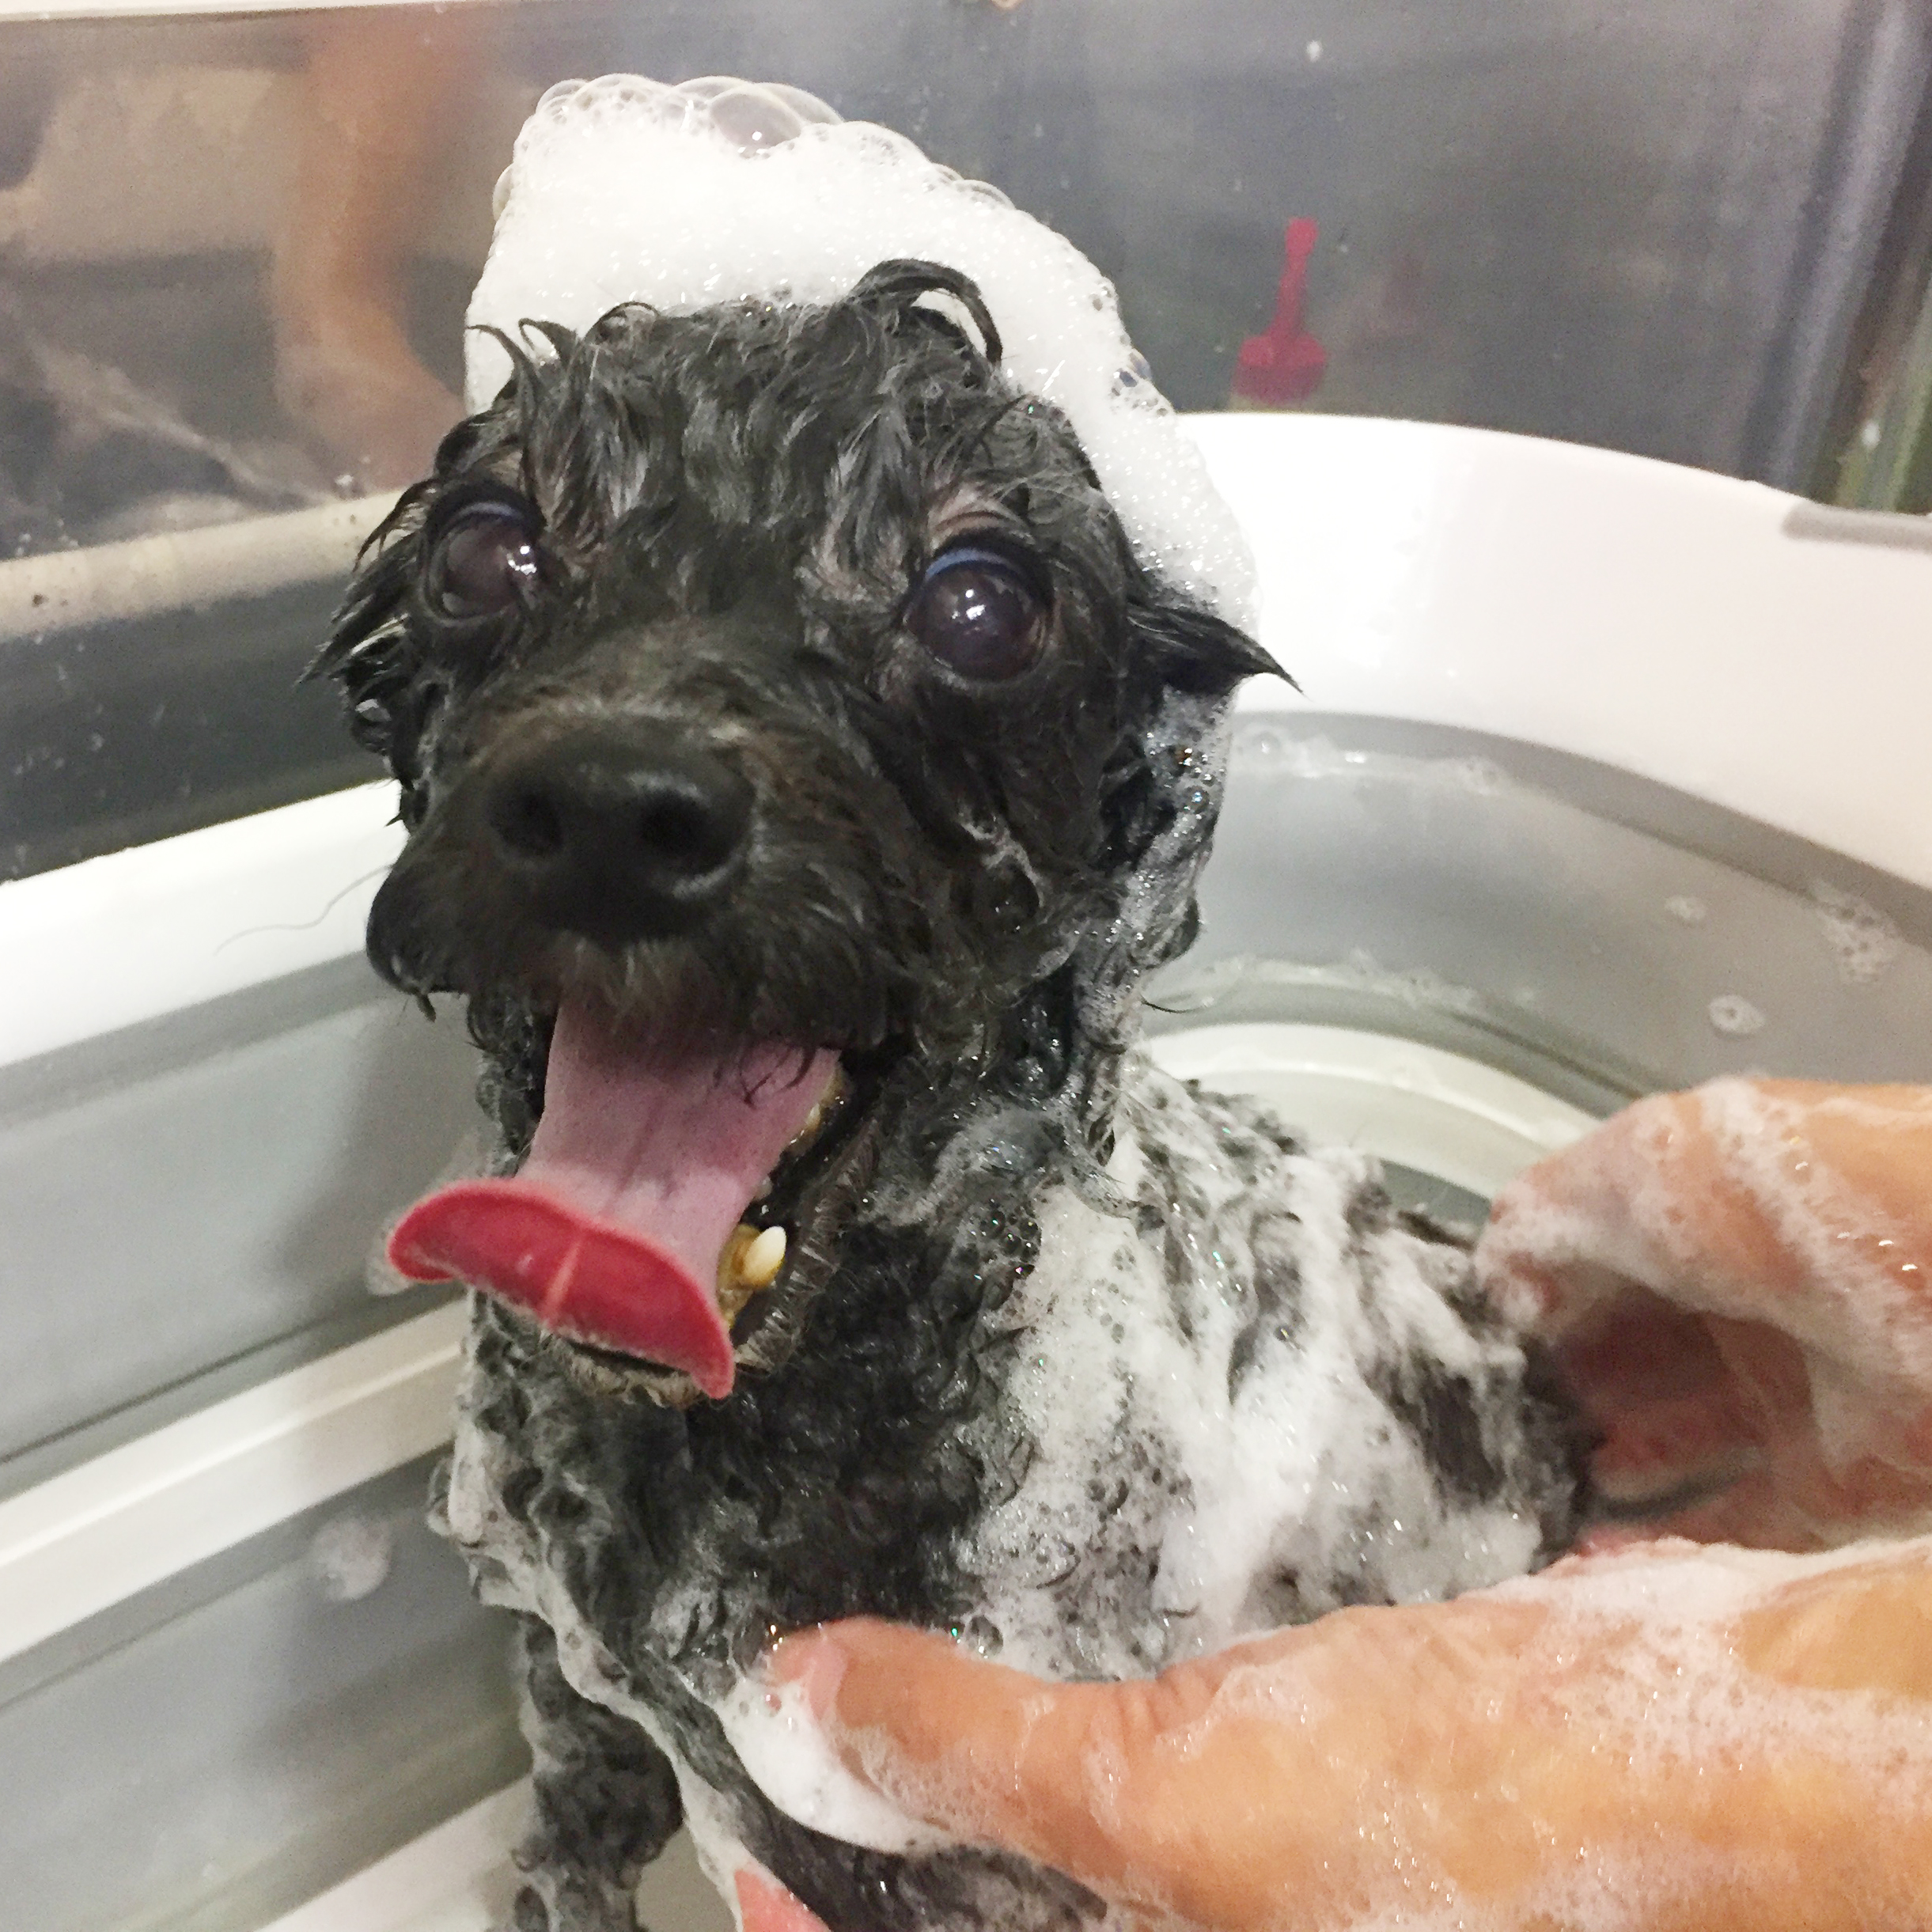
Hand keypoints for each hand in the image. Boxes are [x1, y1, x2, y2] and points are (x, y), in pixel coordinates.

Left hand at [746, 1538, 1931, 1931]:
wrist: (1748, 1773)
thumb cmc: (1502, 1844)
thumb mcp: (1192, 1802)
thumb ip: (983, 1752)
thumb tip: (791, 1699)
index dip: (819, 1927)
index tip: (744, 1851)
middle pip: (1025, 1907)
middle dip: (917, 1850)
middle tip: (819, 1748)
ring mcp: (1288, 1904)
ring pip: (1104, 1860)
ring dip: (1009, 1786)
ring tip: (921, 1691)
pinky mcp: (1342, 1838)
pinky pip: (1189, 1807)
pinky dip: (1123, 1743)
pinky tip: (1099, 1659)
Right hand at [1476, 1079, 1931, 1545]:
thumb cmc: (1784, 1203)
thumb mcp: (1638, 1167)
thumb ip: (1540, 1223)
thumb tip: (1491, 1296)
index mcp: (1690, 1221)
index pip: (1580, 1274)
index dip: (1520, 1314)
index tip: (1461, 1360)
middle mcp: (1734, 1308)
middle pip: (1615, 1362)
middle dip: (1546, 1396)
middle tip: (1482, 1432)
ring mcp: (1781, 1400)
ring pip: (1661, 1448)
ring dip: (1590, 1470)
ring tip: (1522, 1488)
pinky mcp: (1827, 1487)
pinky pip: (1727, 1529)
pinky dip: (1654, 1547)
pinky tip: (1580, 1551)